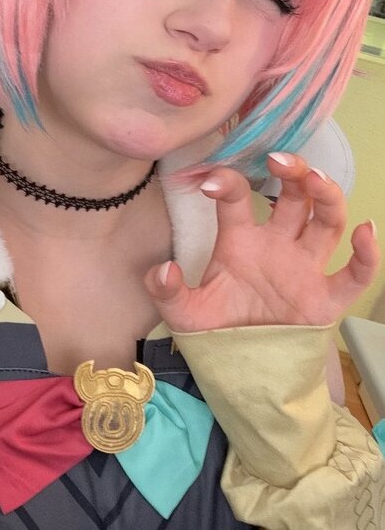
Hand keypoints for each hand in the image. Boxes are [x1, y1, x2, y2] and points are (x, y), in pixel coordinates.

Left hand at [145, 153, 378, 332]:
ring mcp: (304, 269)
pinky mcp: (325, 299)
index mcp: (240, 241)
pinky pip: (353, 274)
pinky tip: (365, 231)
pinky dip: (366, 254)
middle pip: (294, 197)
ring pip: (326, 221)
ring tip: (315, 180)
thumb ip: (167, 292)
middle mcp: (276, 246)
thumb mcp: (183, 313)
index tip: (211, 181)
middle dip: (292, 172)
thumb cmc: (216, 331)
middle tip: (278, 159)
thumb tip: (164, 271)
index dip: (228, 184)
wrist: (240, 369)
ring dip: (326, 196)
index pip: (237, 200)